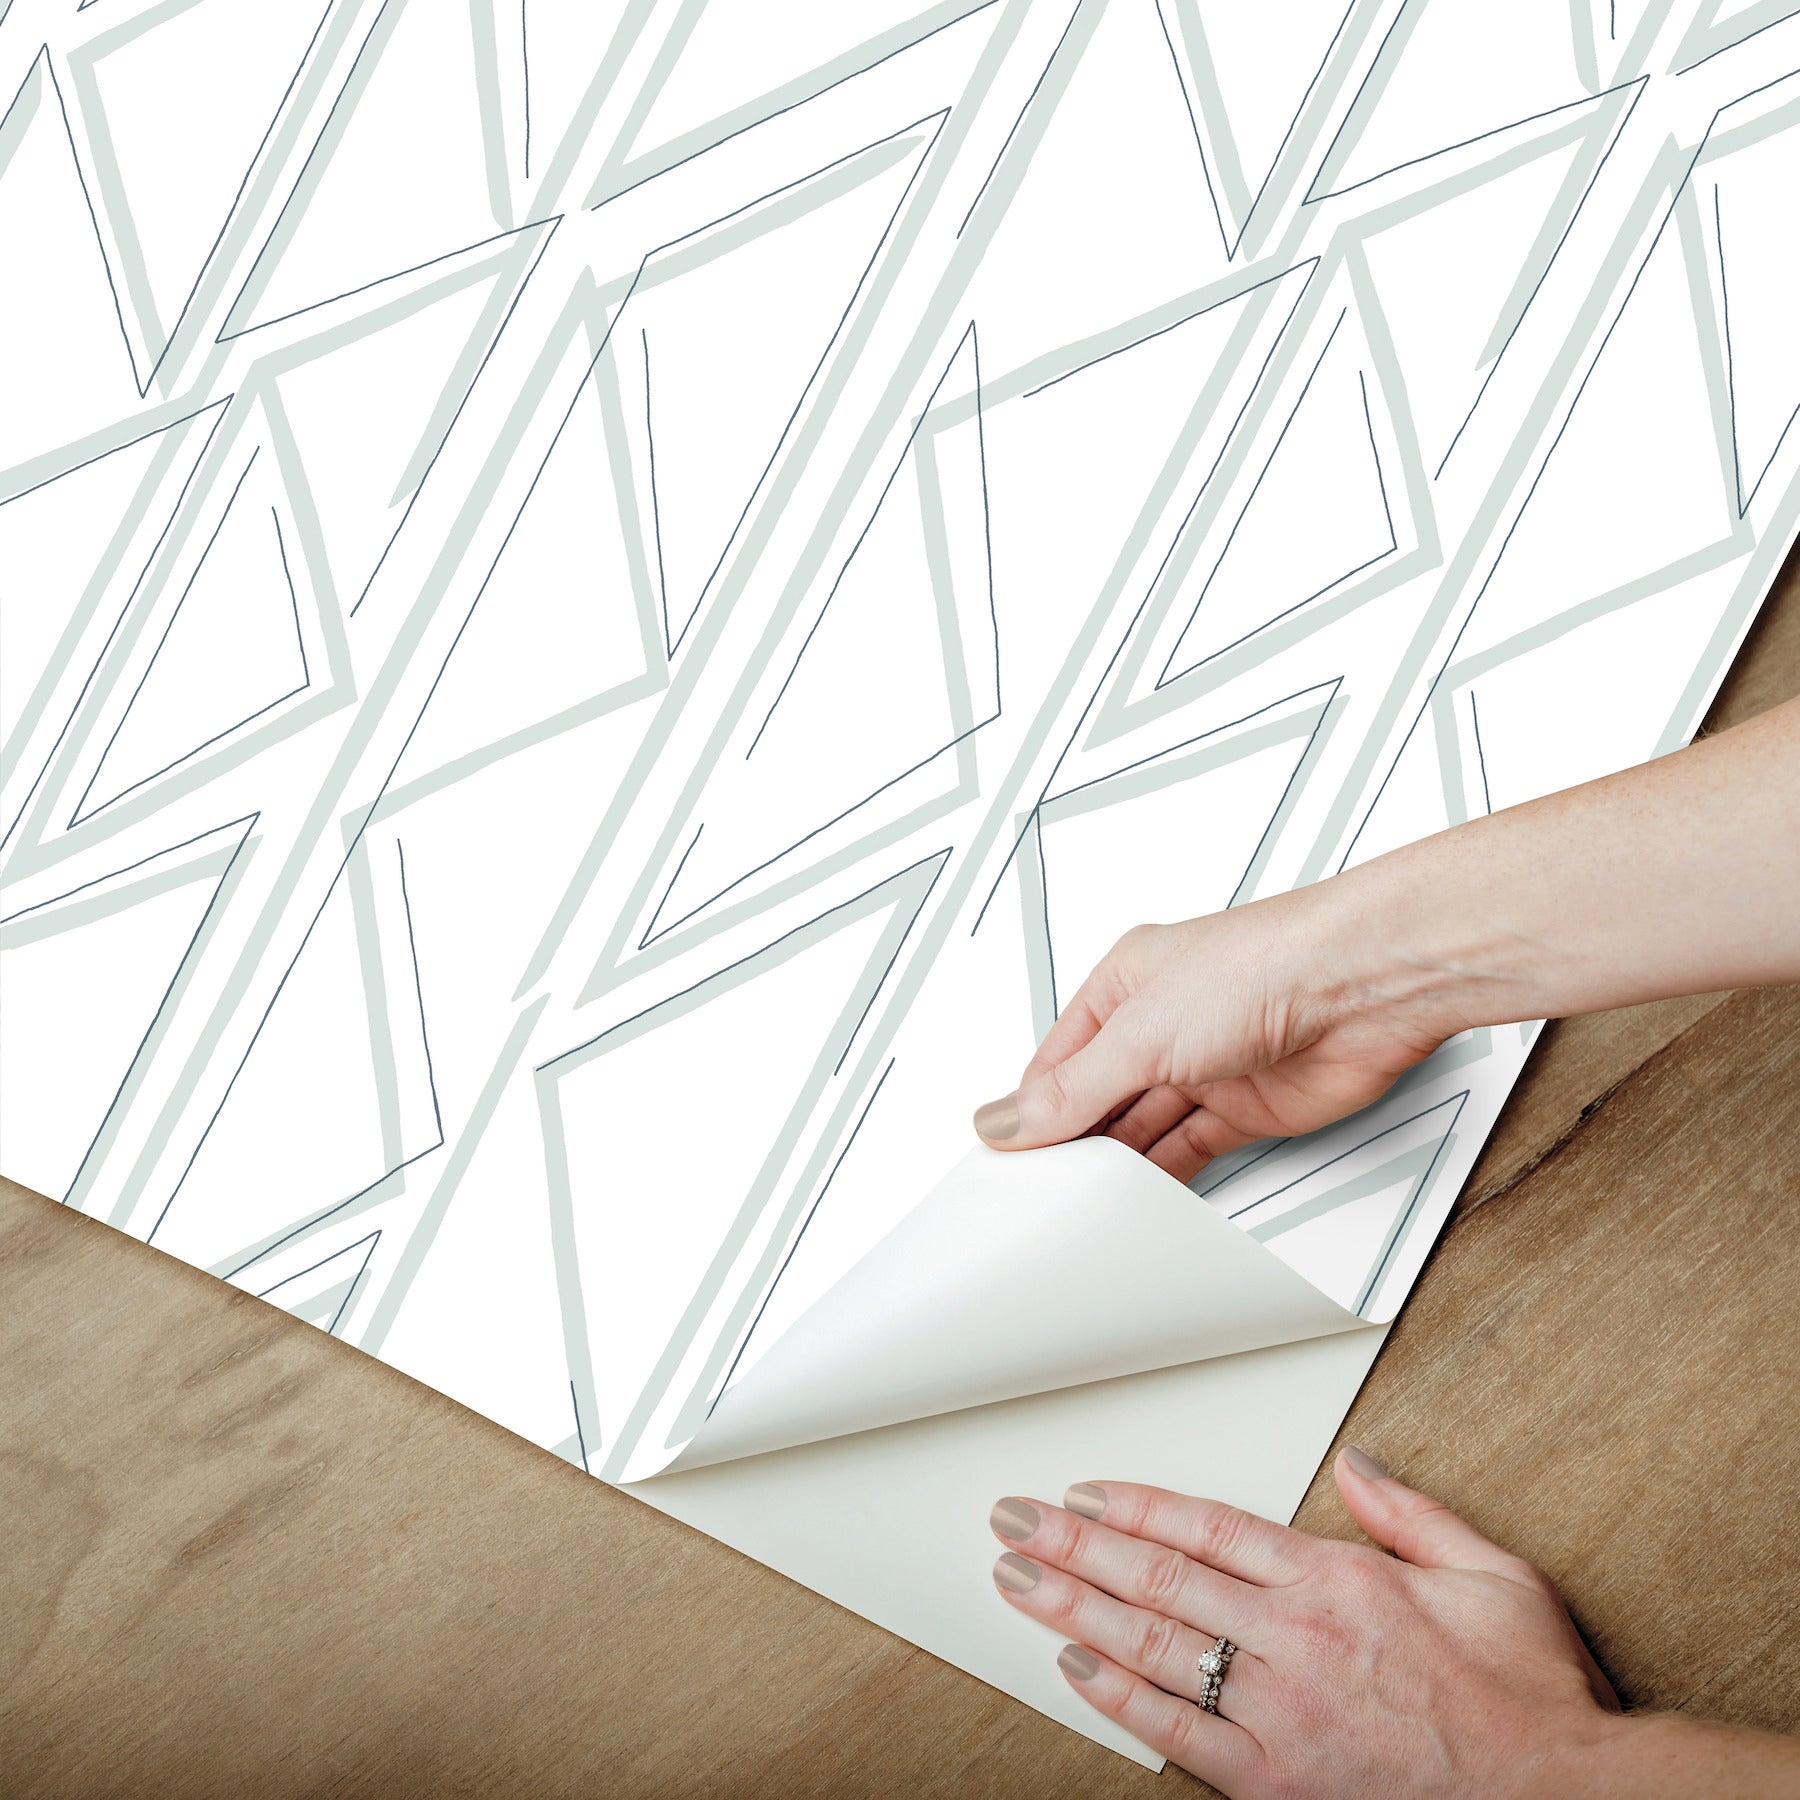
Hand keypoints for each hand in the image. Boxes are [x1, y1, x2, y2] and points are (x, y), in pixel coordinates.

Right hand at [973, 694, 1799, 1182]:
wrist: (1365, 986)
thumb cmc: (1264, 965)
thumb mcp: (1140, 1031)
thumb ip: (1074, 1088)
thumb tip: (1009, 1118)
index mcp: (1124, 986)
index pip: (1058, 1061)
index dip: (1032, 1111)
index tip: (1008, 1161)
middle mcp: (1164, 1024)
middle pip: (1100, 1099)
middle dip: (1074, 1143)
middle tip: (1042, 1195)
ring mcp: (1208, 1066)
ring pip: (1146, 1129)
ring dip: (1121, 1165)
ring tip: (1086, 1207)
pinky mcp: (1250, 1107)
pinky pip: (1193, 1149)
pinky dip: (1168, 1178)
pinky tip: (1145, 1201)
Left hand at [988, 1450, 1625, 1797]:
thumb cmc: (1531, 1698)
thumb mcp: (1492, 1573)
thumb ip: (1410, 1512)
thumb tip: (1355, 1464)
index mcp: (1337, 1582)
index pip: (1207, 1527)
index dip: (1135, 1506)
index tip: (1084, 1493)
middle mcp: (1296, 1641)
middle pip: (1159, 1579)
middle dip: (1074, 1547)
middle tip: (1014, 1523)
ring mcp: (1282, 1715)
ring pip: (1153, 1649)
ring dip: (1073, 1611)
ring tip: (1017, 1581)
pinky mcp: (1280, 1784)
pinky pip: (1180, 1736)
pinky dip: (1121, 1702)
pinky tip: (1075, 1672)